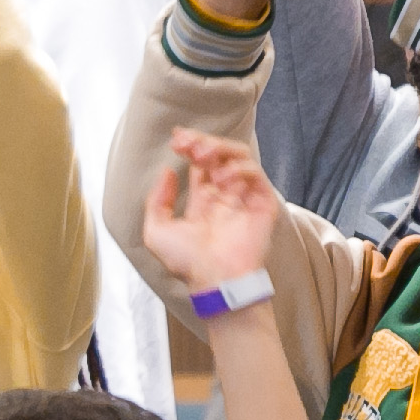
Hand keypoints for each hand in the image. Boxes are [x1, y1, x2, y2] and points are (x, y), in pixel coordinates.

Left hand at [137, 132, 282, 292]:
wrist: (214, 279)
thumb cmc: (186, 262)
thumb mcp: (156, 231)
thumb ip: (158, 200)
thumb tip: (167, 171)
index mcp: (203, 202)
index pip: (201, 164)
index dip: (191, 147)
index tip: (177, 139)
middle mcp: (225, 197)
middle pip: (220, 155)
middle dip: (204, 142)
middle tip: (189, 143)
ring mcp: (245, 200)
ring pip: (240, 158)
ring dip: (221, 149)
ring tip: (203, 155)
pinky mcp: (262, 205)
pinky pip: (257, 175)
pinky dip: (240, 169)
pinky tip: (222, 178)